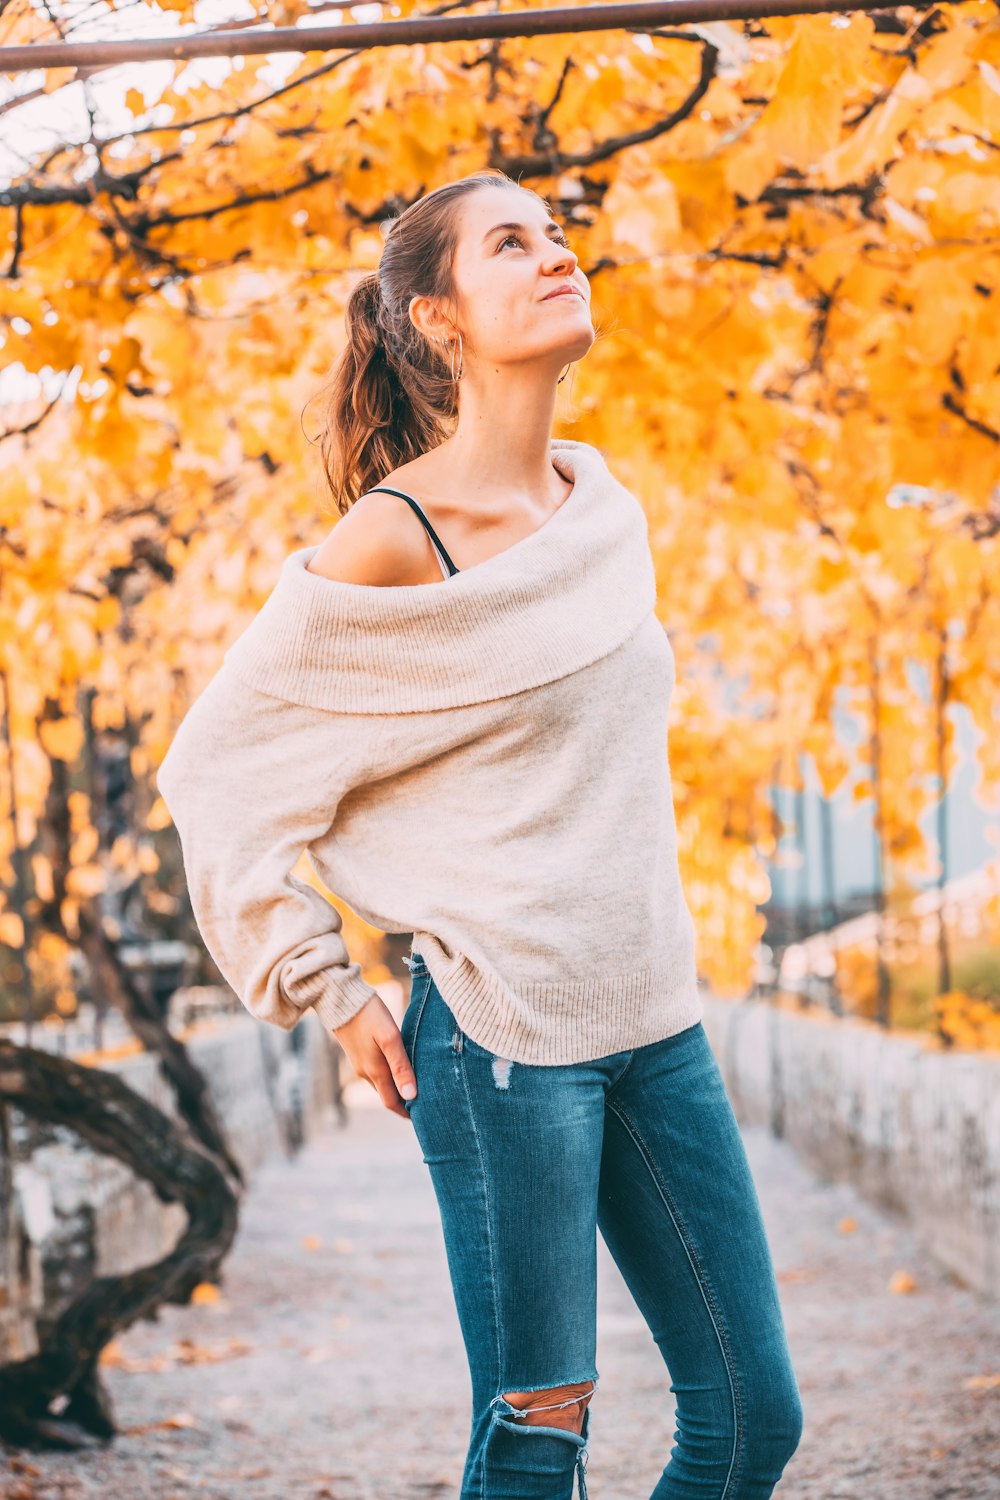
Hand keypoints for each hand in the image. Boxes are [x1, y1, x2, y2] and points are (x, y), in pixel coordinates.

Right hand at [332, 994, 417, 1119]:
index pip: (391, 1102)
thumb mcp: (389, 1038)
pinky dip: (389, 1075)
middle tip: (423, 1102)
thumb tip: (411, 1096)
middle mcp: (365, 1072)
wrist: (339, 998)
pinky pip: (375, 1071)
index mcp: (375, 1071)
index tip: (422, 1116)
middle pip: (386, 1094)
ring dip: (395, 1088)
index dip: (405, 1112)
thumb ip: (400, 1066)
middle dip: (402, 1101)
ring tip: (415, 1085)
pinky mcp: (357, 1052)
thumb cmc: (369, 1015)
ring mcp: (360, 1062)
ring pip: (380, 1083)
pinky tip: (398, 1066)